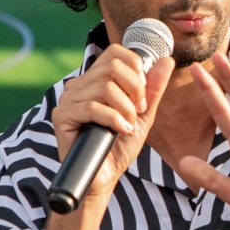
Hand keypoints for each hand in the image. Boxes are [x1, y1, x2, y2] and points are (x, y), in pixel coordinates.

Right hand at [52, 46, 174, 205]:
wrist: (105, 176)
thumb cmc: (120, 146)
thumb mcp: (143, 114)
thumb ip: (153, 88)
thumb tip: (167, 60)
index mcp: (95, 79)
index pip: (115, 53)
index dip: (135, 69)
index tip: (142, 95)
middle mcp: (79, 84)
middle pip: (113, 67)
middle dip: (134, 90)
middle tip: (138, 112)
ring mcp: (68, 99)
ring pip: (105, 87)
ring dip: (125, 109)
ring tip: (127, 126)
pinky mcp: (62, 116)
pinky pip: (92, 107)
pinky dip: (114, 119)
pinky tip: (120, 131)